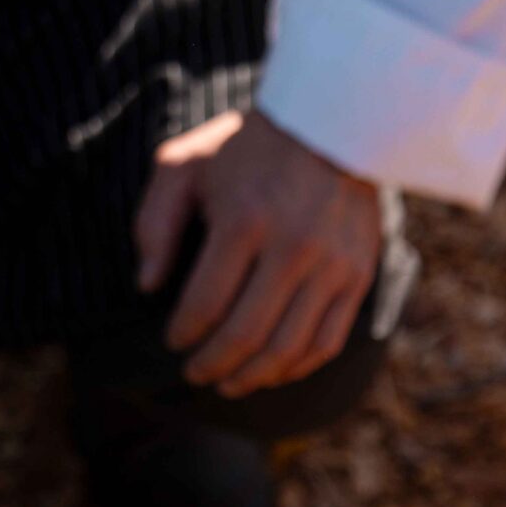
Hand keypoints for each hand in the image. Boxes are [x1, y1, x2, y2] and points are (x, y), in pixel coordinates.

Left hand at [135, 110, 380, 397]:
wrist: (333, 123)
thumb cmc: (248, 147)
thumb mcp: (185, 163)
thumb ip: (155, 222)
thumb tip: (146, 285)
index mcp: (245, 220)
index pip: (205, 304)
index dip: (183, 334)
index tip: (173, 341)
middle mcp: (293, 247)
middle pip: (245, 334)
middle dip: (211, 365)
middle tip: (194, 374)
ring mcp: (331, 265)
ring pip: (287, 349)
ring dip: (252, 377)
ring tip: (228, 383)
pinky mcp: (358, 275)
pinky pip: (327, 341)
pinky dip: (296, 368)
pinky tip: (271, 372)